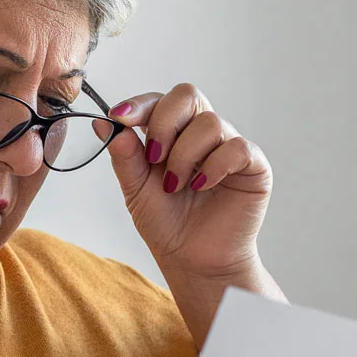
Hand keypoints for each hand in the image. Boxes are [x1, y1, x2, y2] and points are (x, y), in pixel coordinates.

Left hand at [107, 84, 272, 282]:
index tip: (120, 118)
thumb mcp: (136, 189)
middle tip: (154, 157)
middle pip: (188, 95)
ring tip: (175, 186)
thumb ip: (124, 155)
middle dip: (164, 122)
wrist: (192, 260)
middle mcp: (202, 134)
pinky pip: (237, 148)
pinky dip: (214, 166)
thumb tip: (103, 123)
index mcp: (174, 133)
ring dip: (185, 155)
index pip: (160, 100)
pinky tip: (201, 186)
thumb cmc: (168, 224)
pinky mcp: (253, 166)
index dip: (140, 104)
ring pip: (210, 123)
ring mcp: (229, 146)